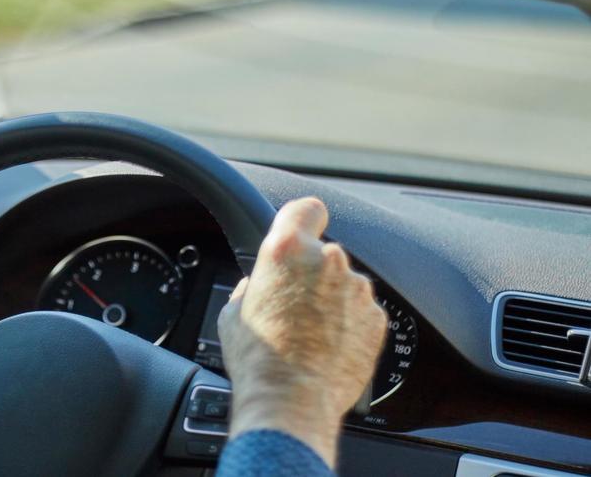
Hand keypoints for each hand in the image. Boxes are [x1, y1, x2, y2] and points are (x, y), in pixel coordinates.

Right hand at [217, 197, 386, 467]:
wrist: (292, 402)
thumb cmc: (258, 360)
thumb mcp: (233, 313)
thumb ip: (252, 285)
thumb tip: (259, 286)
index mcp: (287, 249)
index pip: (307, 208)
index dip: (304, 218)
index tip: (303, 229)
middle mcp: (327, 261)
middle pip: (324, 252)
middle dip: (312, 272)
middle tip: (293, 303)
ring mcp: (357, 290)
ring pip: (344, 284)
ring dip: (332, 300)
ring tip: (310, 333)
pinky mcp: (377, 319)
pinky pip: (361, 311)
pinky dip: (349, 324)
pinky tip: (328, 347)